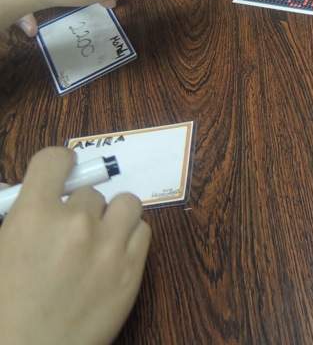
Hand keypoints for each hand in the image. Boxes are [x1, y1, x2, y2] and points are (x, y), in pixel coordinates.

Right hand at [0, 148, 150, 344]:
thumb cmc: (5, 308)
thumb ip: (13, 215)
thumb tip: (17, 186)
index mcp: (33, 215)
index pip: (55, 159)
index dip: (59, 165)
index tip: (62, 173)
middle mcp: (76, 223)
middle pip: (91, 191)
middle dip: (80, 208)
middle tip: (68, 235)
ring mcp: (109, 246)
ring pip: (126, 204)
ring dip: (113, 217)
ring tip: (98, 239)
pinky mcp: (133, 269)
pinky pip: (143, 231)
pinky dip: (130, 239)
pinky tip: (112, 256)